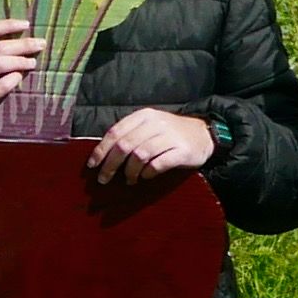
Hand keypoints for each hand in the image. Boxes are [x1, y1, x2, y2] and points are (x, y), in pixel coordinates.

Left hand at [88, 109, 216, 188]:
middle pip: (125, 145)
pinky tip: (146, 176)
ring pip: (139, 156)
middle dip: (111, 165)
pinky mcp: (182, 151)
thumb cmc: (171, 133)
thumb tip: (103, 156)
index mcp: (144, 116)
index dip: (101, 150)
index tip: (93, 164)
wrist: (204, 134)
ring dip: (130, 172)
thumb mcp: (149, 127)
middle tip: (104, 179)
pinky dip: (148, 173)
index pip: (116, 132)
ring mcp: (170, 136)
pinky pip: (158, 164)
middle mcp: (156, 123)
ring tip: (129, 180)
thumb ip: (129, 135)